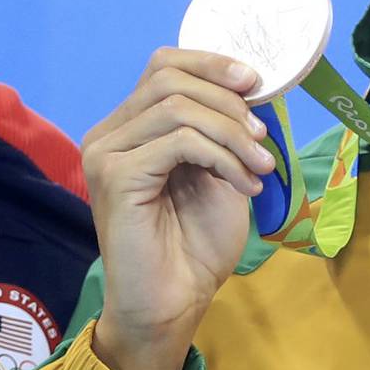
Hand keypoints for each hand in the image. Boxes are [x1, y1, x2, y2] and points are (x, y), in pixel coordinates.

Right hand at [82, 47, 276, 369]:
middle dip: (228, 101)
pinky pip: (178, 142)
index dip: (212, 63)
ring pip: (178, 108)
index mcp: (130, 129)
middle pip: (169, 77)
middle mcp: (109, 135)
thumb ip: (224, 132)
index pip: (164, 66)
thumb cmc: (194, 249)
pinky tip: (244, 184)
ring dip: (233, 134)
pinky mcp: (116, 176)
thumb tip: (253, 87)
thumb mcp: (221, 175)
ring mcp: (106, 154)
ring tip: (262, 167)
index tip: (258, 82)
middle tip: (263, 138)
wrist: (173, 306)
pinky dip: (222, 157)